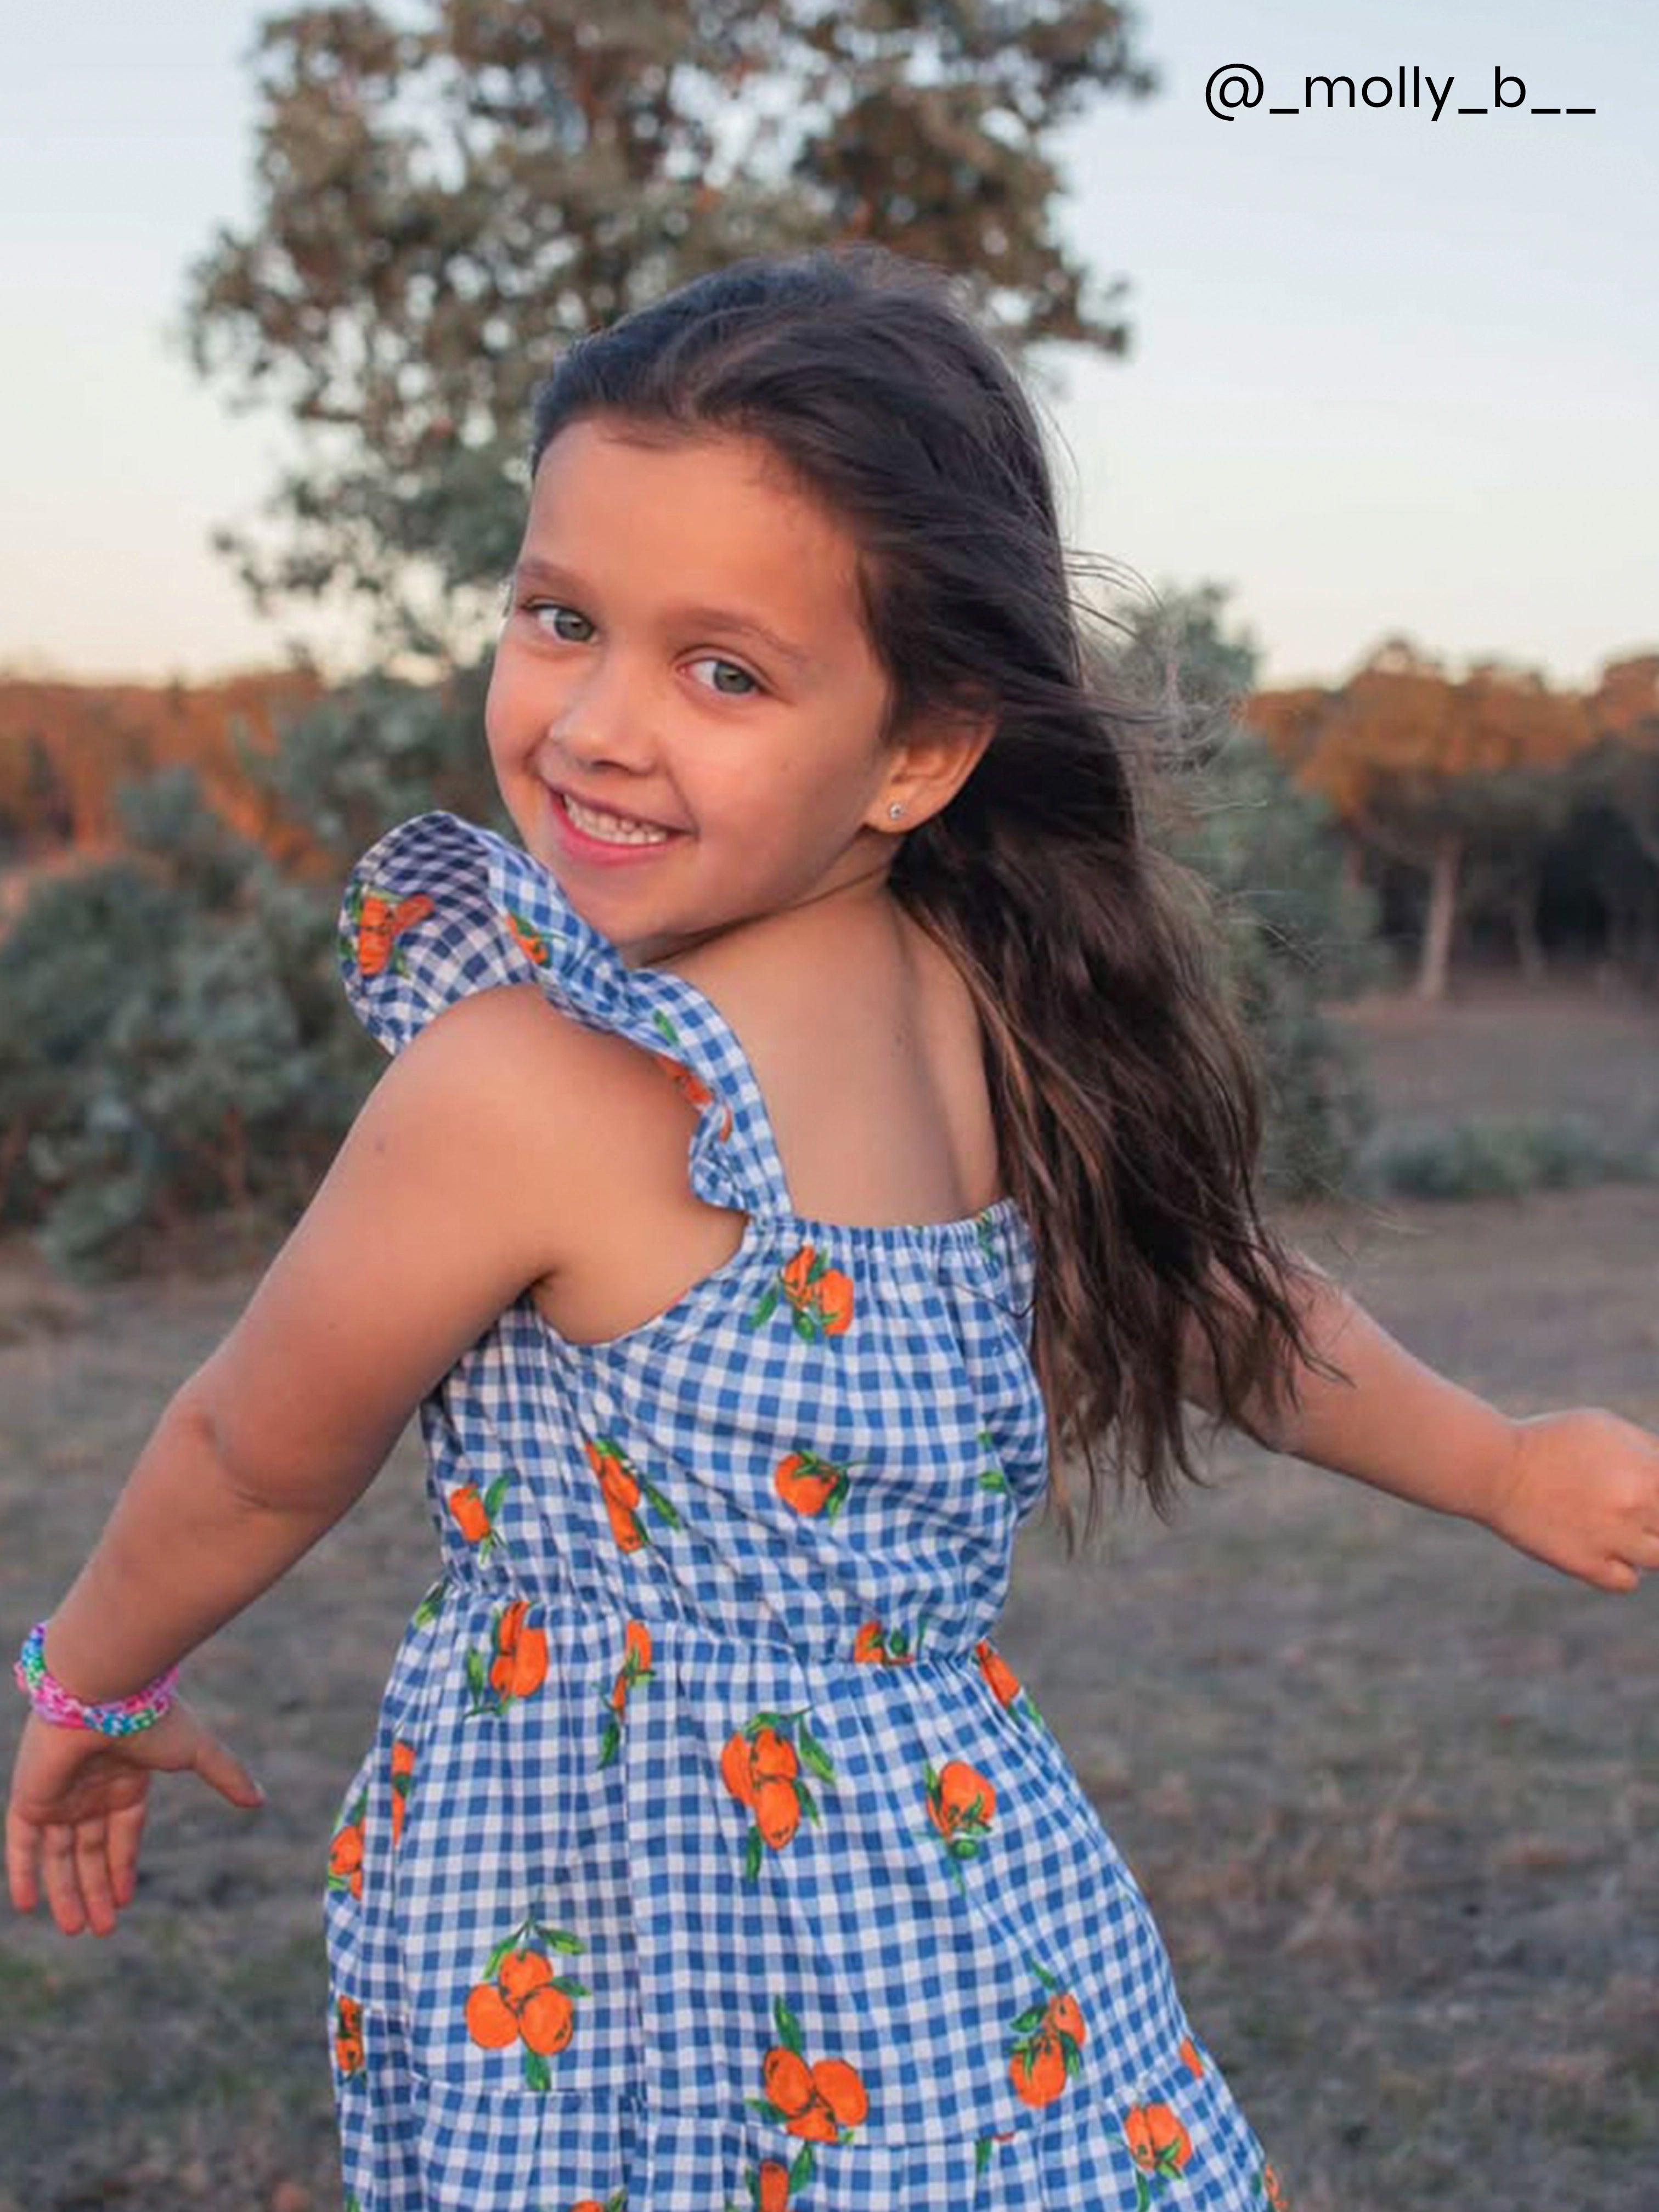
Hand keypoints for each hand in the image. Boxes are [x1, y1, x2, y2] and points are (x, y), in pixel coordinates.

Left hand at [6, 1697, 262, 1936]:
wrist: (101, 1694)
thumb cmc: (152, 1718)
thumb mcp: (196, 1752)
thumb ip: (226, 1775)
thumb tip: (261, 1800)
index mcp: (126, 1781)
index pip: (121, 1834)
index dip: (121, 1867)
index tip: (124, 1902)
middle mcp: (90, 1791)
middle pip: (88, 1851)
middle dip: (95, 1890)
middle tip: (101, 1931)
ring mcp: (59, 1796)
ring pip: (57, 1855)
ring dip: (64, 1892)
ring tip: (74, 1930)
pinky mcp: (31, 1799)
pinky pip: (20, 1844)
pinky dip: (22, 1873)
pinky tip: (26, 1906)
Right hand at [1484, 1407, 1658, 1591]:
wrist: (1495, 1468)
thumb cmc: (1551, 1440)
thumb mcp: (1605, 1426)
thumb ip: (1649, 1449)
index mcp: (1646, 1472)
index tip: (1647, 1493)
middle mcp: (1635, 1508)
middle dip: (1655, 1515)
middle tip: (1628, 1507)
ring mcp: (1612, 1539)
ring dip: (1648, 1544)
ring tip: (1623, 1528)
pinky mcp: (1586, 1564)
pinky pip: (1628, 1581)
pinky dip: (1624, 1569)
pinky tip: (1608, 1548)